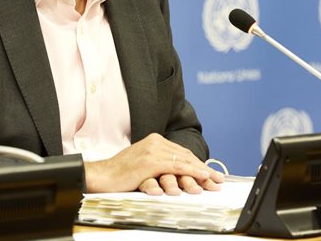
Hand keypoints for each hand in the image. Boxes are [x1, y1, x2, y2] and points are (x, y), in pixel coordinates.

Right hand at [83, 133, 223, 193]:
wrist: (102, 175)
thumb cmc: (120, 173)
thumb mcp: (143, 165)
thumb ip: (158, 164)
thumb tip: (175, 173)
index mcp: (154, 140)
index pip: (181, 152)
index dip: (197, 163)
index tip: (209, 173)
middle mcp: (155, 142)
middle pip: (186, 155)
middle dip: (203, 168)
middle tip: (218, 179)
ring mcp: (153, 150)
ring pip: (184, 161)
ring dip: (202, 172)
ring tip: (214, 180)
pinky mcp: (151, 161)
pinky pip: (177, 167)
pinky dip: (192, 172)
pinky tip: (202, 177)